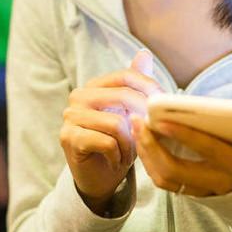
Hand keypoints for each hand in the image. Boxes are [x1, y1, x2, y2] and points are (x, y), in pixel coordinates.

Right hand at [61, 50, 160, 212]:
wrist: (100, 179)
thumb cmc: (118, 144)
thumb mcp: (131, 114)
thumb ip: (136, 84)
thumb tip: (144, 53)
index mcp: (93, 87)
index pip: (125, 76)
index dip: (149, 88)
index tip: (163, 106)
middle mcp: (78, 97)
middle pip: (122, 97)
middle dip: (142, 119)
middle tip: (148, 137)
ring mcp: (70, 117)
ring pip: (117, 123)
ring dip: (130, 144)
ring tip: (128, 154)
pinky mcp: (68, 138)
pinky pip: (107, 142)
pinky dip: (118, 155)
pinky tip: (116, 161)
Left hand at [130, 115, 231, 197]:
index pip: (208, 149)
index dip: (184, 134)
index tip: (162, 118)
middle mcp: (220, 184)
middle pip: (176, 170)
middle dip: (152, 145)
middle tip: (138, 120)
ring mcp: (206, 194)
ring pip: (166, 180)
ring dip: (147, 155)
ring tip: (137, 128)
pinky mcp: (196, 198)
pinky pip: (167, 185)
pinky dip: (151, 164)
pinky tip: (144, 143)